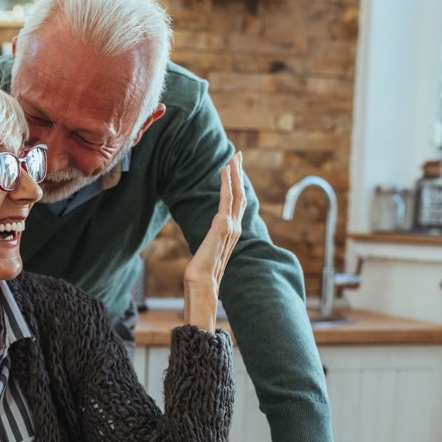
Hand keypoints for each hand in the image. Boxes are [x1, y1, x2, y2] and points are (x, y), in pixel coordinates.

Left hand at [183, 151, 244, 330]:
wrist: (201, 285)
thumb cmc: (201, 275)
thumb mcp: (206, 254)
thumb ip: (210, 244)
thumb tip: (206, 245)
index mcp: (231, 233)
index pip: (236, 204)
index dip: (236, 186)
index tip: (233, 170)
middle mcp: (235, 228)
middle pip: (240, 195)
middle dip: (239, 174)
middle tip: (236, 155)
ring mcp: (231, 227)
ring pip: (237, 193)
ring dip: (235, 174)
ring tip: (232, 157)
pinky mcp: (223, 226)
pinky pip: (227, 198)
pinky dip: (227, 182)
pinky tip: (224, 170)